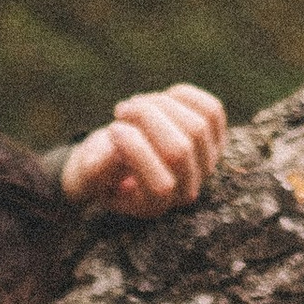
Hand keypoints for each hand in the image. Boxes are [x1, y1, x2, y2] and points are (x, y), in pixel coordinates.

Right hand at [60, 83, 226, 213]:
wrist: (120, 158)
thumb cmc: (100, 166)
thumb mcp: (88, 171)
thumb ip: (98, 166)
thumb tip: (118, 147)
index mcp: (153, 207)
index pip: (160, 185)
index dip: (137, 152)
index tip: (112, 130)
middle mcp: (185, 191)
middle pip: (179, 150)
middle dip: (147, 119)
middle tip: (121, 110)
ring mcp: (204, 165)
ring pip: (196, 126)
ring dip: (161, 104)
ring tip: (136, 104)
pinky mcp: (215, 139)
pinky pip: (211, 110)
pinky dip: (185, 96)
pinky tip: (161, 97)